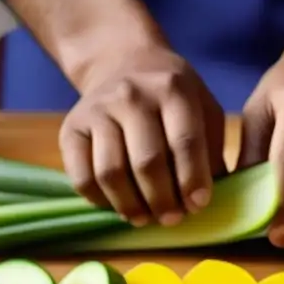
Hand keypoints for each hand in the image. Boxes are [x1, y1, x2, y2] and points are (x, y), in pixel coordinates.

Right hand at [59, 46, 224, 225]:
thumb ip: (211, 151)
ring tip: (145, 218)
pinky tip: (117, 206)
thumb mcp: (203, 109)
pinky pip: (81, 177)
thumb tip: (212, 200)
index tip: (198, 205)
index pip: (184, 142)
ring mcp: (96, 110)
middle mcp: (131, 95)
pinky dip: (100, 201)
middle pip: (146, 162)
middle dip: (162, 200)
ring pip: (111, 173)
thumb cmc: (172, 98)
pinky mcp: (70, 128)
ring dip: (131, 206)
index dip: (192, 180)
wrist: (122, 64)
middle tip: (172, 219)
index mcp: (172, 88)